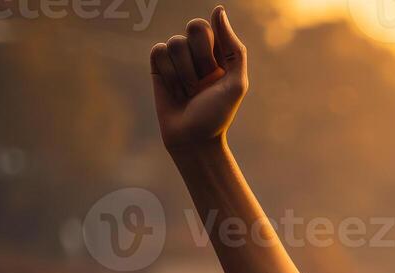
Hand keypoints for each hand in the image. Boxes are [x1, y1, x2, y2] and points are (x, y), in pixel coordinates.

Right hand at [150, 5, 247, 152]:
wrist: (193, 138)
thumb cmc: (218, 114)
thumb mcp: (236, 83)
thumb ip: (233, 47)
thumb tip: (218, 9)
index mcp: (219, 53)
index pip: (210, 27)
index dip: (211, 48)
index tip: (214, 69)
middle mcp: (198, 51)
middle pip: (194, 27)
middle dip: (201, 57)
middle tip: (204, 81)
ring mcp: (177, 57)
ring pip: (176, 43)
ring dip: (185, 73)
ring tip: (189, 92)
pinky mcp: (158, 66)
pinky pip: (159, 52)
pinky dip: (168, 74)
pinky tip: (174, 90)